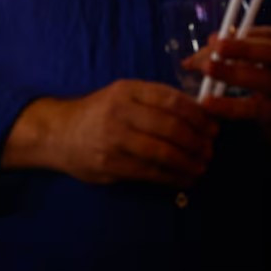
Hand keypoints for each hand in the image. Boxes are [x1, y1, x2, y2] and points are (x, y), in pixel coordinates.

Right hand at [5, 80, 218, 186]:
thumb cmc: (97, 114)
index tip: (213, 127)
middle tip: (209, 151)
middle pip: (172, 127)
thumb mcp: (121, 96)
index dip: (199, 115)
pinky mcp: (110, 163)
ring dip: (190, 163)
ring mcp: (114, 138)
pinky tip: (184, 179)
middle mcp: (119, 111)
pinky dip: (174, 178)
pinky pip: (151, 173)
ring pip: (165, 153)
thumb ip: (153, 102)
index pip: (172, 99)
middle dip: (198, 142)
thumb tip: (199, 115)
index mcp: (126, 90)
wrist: (57, 133)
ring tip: (200, 167)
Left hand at [185, 27, 270, 145]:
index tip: (215, 39)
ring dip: (233, 74)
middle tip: (216, 47)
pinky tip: (208, 103)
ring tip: (207, 69)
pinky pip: (256, 109)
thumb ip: (235, 53)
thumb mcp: (263, 63)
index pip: (269, 36)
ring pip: (266, 80)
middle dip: (243, 49)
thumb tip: (206, 45)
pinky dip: (230, 105)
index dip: (241, 36)